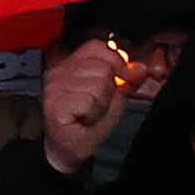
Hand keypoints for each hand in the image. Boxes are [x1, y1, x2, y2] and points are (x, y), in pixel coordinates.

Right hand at [37, 37, 137, 175]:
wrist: (72, 148)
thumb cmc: (90, 119)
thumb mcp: (114, 94)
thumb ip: (126, 78)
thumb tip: (139, 68)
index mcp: (70, 61)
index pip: (97, 46)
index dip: (115, 61)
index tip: (117, 79)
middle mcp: (58, 70)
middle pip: (102, 66)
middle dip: (109, 88)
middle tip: (97, 103)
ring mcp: (54, 86)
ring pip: (98, 84)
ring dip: (101, 103)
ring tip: (90, 112)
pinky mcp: (55, 104)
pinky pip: (89, 101)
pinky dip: (93, 113)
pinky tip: (83, 118)